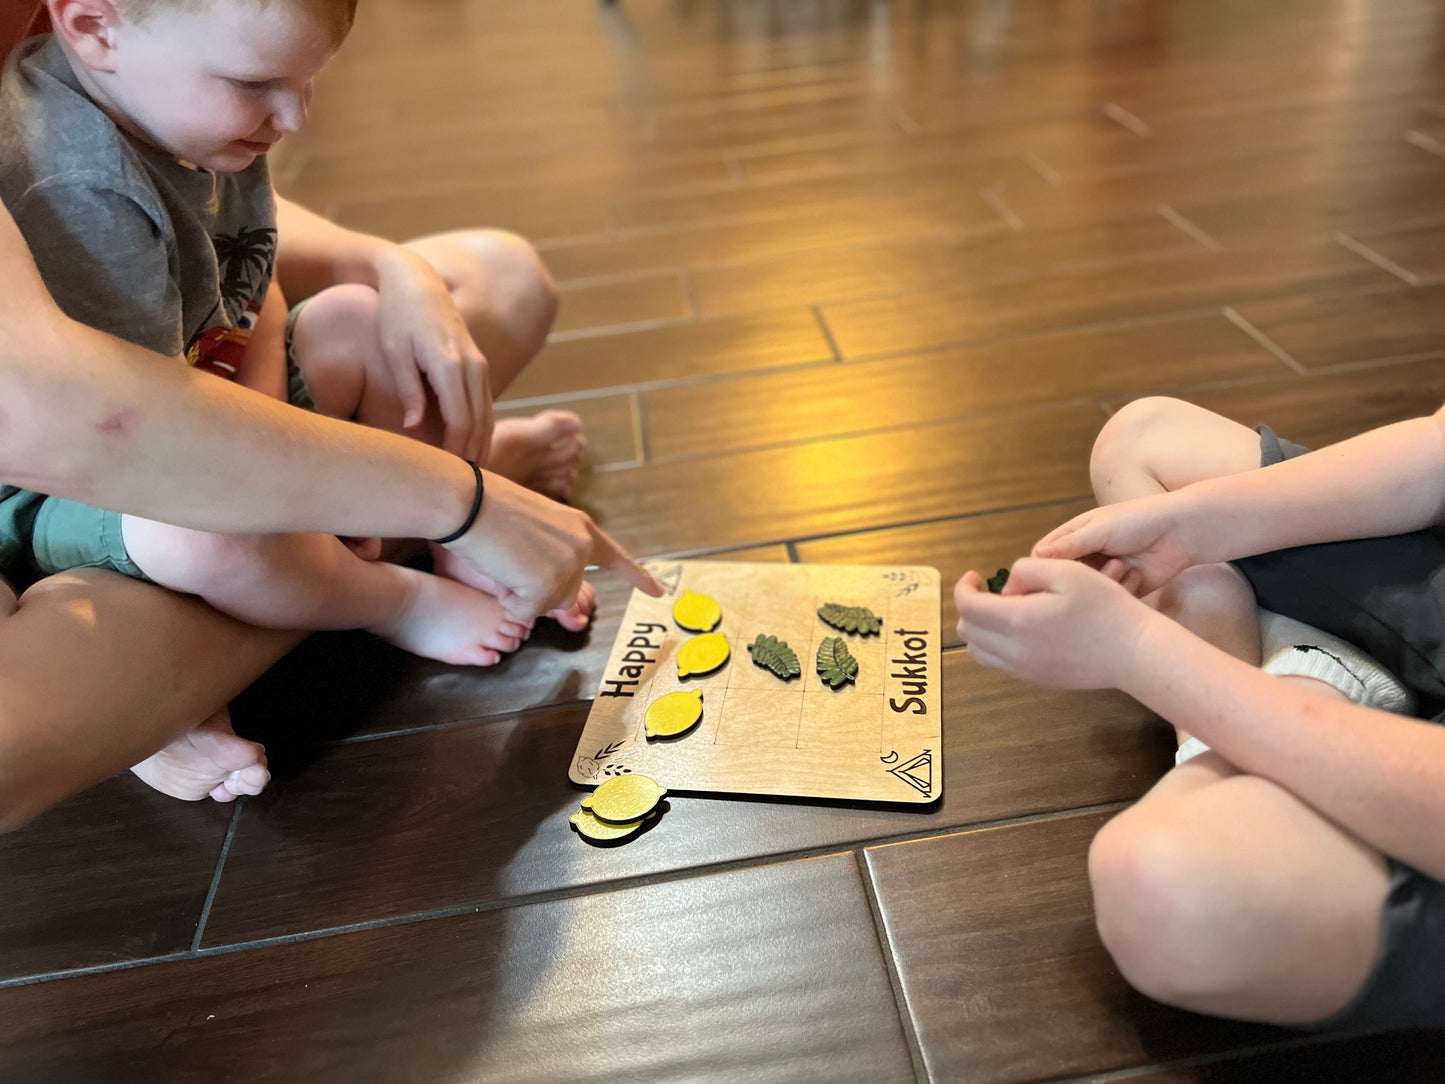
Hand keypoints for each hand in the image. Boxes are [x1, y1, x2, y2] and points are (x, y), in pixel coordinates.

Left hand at [374, 247, 492, 461]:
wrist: (415, 280)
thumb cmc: (395, 315)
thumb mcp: (394, 351)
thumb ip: (408, 390)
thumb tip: (415, 429)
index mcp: (450, 364)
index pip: (460, 422)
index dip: (454, 453)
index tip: (445, 479)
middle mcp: (473, 365)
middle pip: (479, 423)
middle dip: (471, 457)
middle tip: (458, 490)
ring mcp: (480, 364)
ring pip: (488, 416)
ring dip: (480, 446)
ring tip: (467, 478)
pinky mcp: (479, 364)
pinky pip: (486, 404)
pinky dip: (482, 430)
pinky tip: (472, 449)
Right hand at [441, 470, 662, 619]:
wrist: (468, 502)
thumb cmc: (488, 509)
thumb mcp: (537, 526)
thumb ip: (555, 553)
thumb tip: (558, 594)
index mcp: (582, 527)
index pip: (616, 557)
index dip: (638, 577)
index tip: (659, 593)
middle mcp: (582, 546)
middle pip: (568, 593)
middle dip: (538, 589)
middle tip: (511, 559)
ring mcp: (567, 566)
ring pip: (548, 605)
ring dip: (522, 595)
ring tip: (505, 561)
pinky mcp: (547, 584)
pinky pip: (526, 613)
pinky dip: (509, 602)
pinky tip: (499, 573)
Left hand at [954, 558, 1156, 688]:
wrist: (1135, 652)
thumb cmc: (1106, 608)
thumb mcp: (1067, 571)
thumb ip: (1027, 569)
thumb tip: (1006, 587)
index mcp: (1018, 621)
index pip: (966, 607)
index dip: (963, 587)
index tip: (975, 576)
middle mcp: (1015, 652)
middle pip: (967, 631)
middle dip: (971, 607)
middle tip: (992, 591)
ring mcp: (1025, 671)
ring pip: (979, 652)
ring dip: (981, 629)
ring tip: (1004, 610)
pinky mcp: (1037, 681)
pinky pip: (1000, 664)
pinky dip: (998, 645)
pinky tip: (1023, 629)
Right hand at [1031, 491, 1198, 596]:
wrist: (1181, 531)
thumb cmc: (1138, 520)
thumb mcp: (1098, 529)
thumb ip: (1067, 545)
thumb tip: (1034, 557)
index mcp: (1073, 536)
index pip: (1044, 556)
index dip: (1040, 569)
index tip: (1042, 581)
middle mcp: (1085, 556)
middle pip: (1062, 578)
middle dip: (1072, 580)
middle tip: (1085, 578)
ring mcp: (1103, 574)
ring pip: (1085, 592)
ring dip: (1101, 582)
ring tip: (1120, 566)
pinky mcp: (1122, 590)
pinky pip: (1108, 601)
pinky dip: (1120, 590)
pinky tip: (1135, 575)